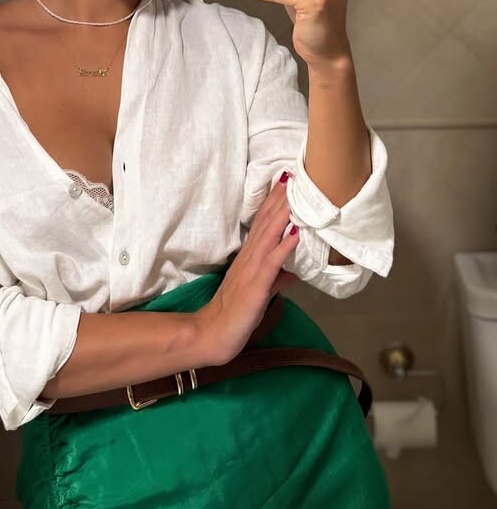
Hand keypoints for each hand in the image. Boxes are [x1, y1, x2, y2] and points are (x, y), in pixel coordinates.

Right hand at [194, 173, 299, 366]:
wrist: (214, 333)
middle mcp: (250, 257)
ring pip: (268, 235)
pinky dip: (284, 246)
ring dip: (281, 213)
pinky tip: (295, 233)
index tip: (286, 182)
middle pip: (266, 222)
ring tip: (293, 193)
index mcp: (250, 257)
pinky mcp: (256, 285)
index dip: (274, 203)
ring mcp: (252, 269)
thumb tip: (294, 271)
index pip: (263, 224)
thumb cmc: (237, 313)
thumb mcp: (261, 291)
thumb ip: (277, 278)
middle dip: (279, 199)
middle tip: (290, 175)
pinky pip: (271, 262)